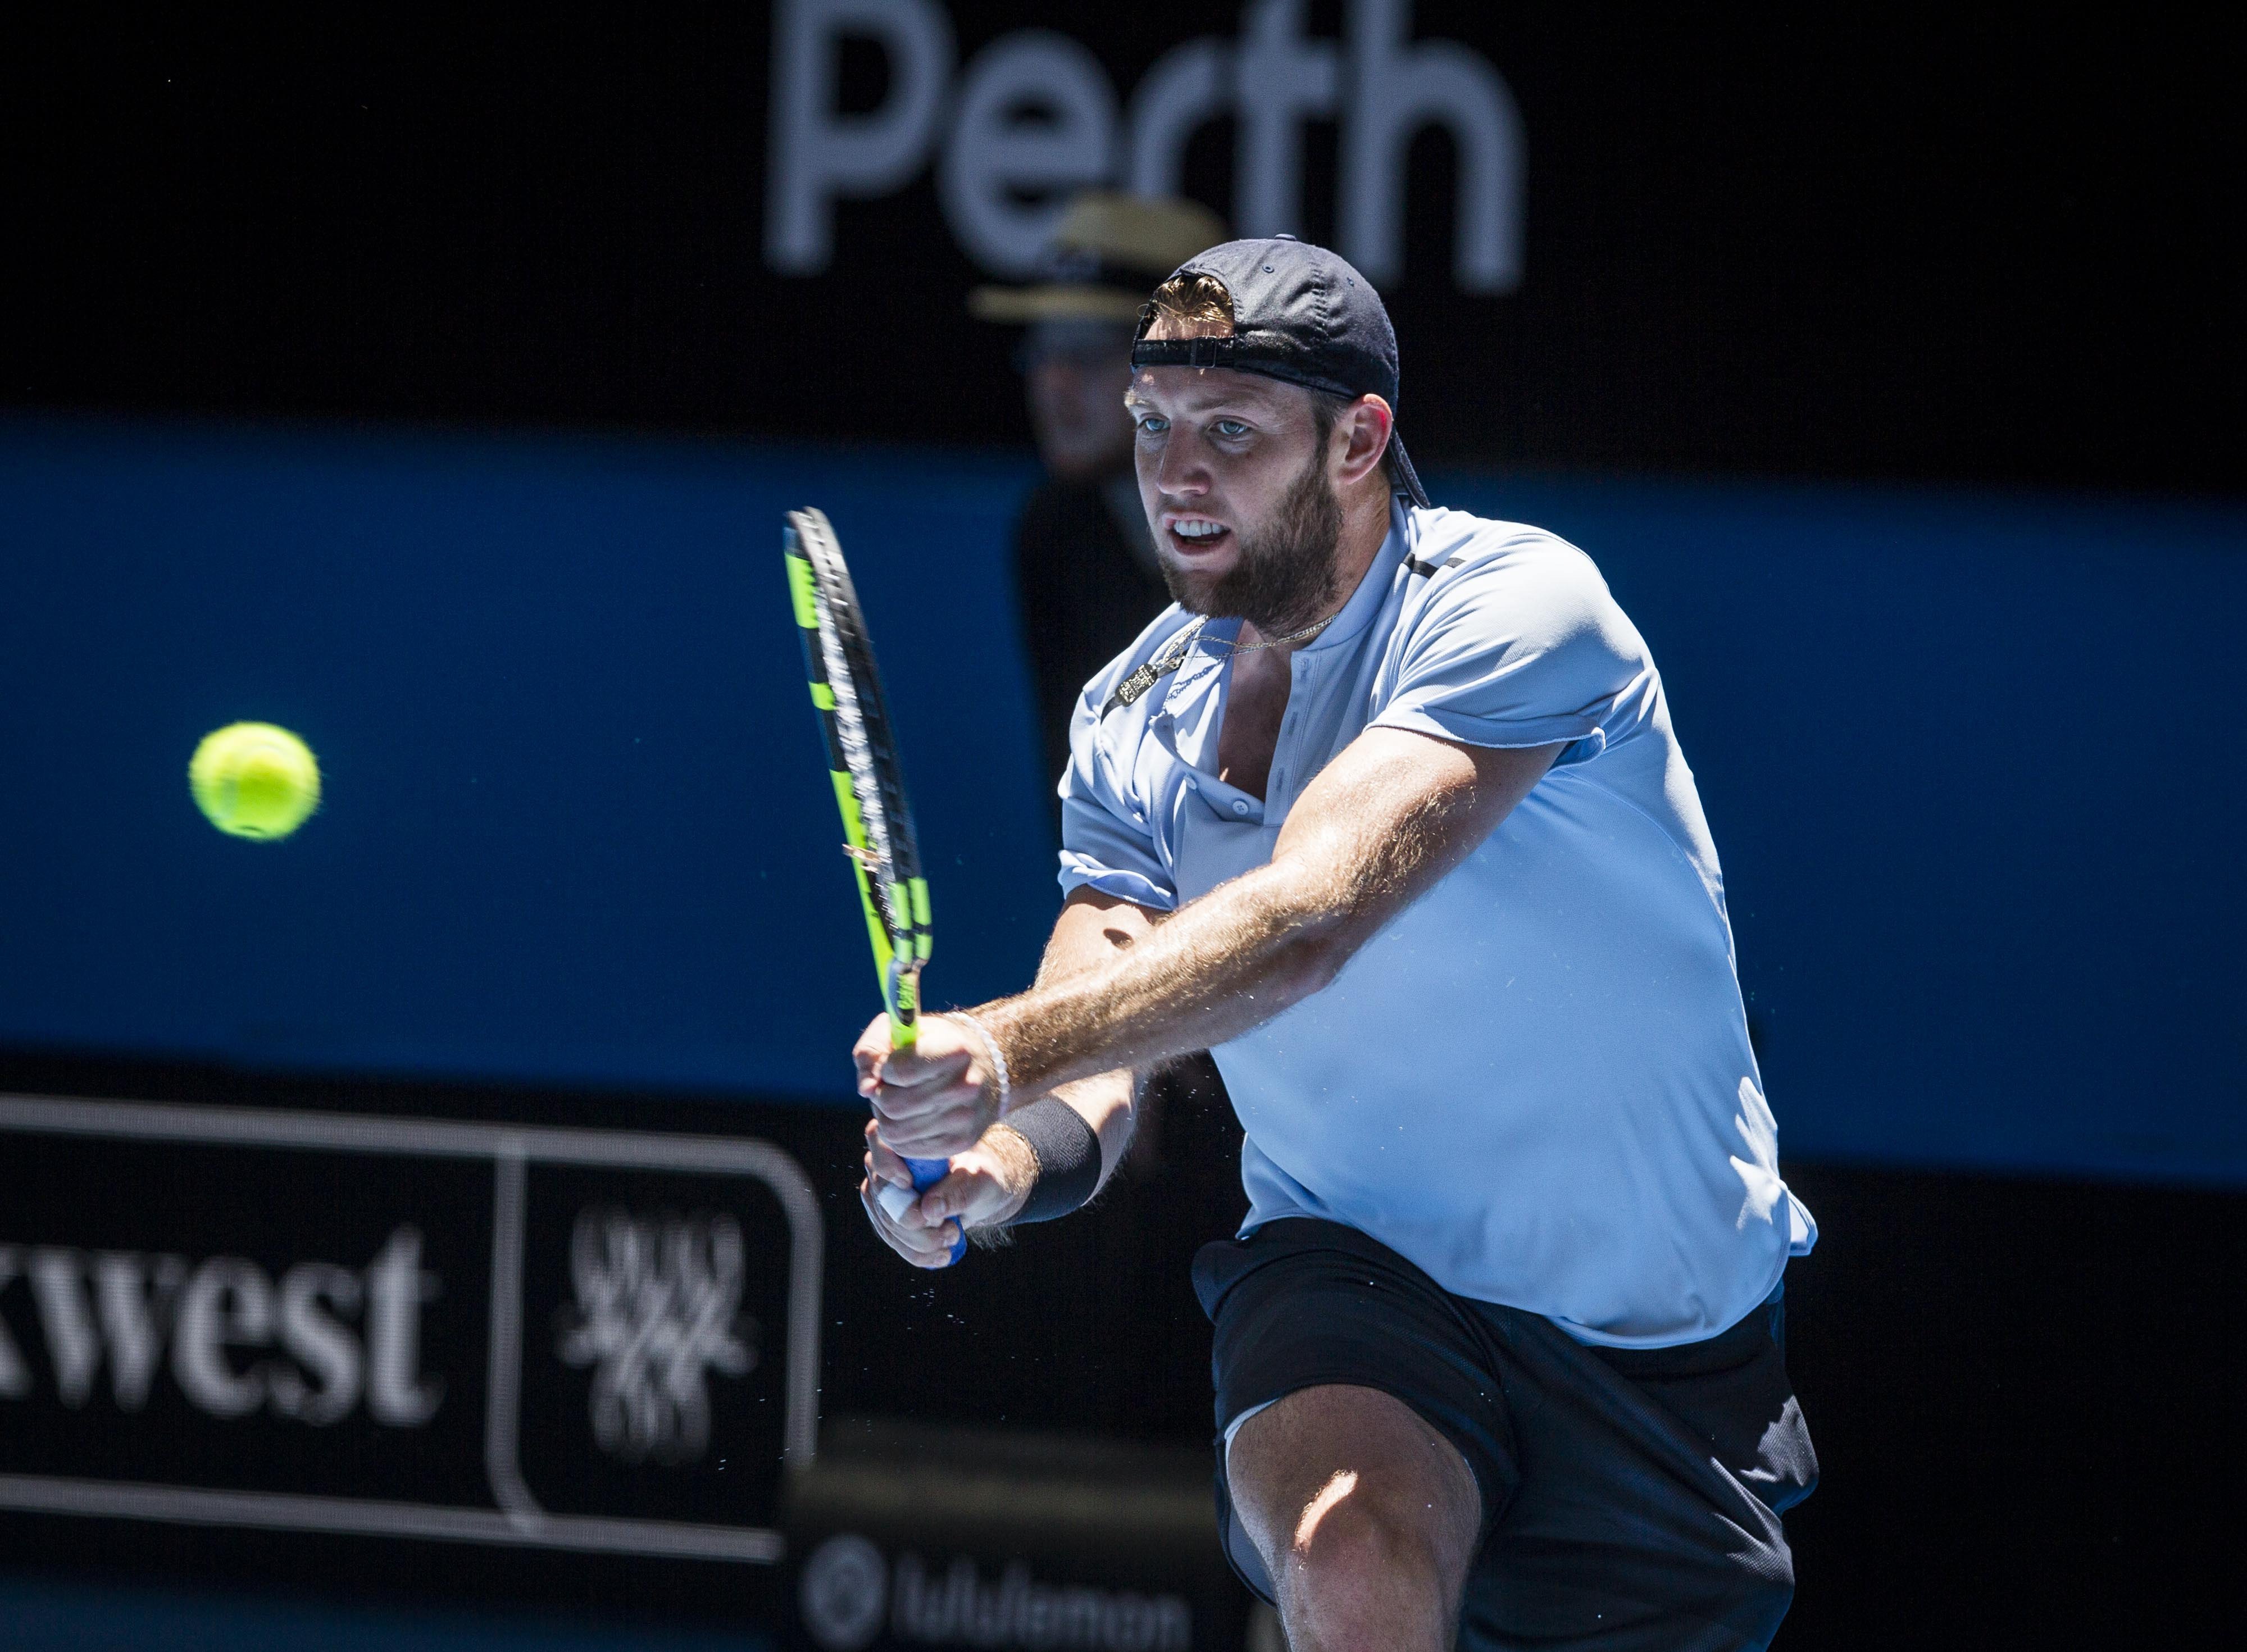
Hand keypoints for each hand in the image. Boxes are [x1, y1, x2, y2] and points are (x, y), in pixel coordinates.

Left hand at [854, 1013, 1000, 1158]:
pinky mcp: (960, 1142)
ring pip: (895, 1131)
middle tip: (888, 1088)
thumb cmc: (936, 1044)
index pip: (900, 1071)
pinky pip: (907, 1148)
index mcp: (955, 1050)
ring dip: (885, 1118)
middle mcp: (965, 1086)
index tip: (890, 1066)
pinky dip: (897, 1137)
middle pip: (893, 1105)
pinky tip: (908, 1119)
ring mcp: (965, 1118)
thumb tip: (866, 1089)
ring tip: (896, 1103)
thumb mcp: (904, 1030)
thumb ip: (872, 1049)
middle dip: (880, 1096)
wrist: (985, 1068)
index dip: (883, 1070)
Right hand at [859, 1119, 1033, 1268]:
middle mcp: (886, 1162)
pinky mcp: (887, 1216)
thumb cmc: (979, 1174)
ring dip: (920, 1241)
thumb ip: (957, 1190)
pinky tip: (941, 1256)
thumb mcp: (979, 1179)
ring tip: (952, 1238)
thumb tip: (929, 1210)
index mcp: (907, 1138)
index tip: (909, 1183)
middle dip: (914, 1221)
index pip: (878, 1138)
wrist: (979, 1192)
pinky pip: (893, 1239)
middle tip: (950, 1230)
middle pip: (881, 1193)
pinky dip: (917, 1253)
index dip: (887, 1163)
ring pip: (887, 1222)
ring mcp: (883, 1192)